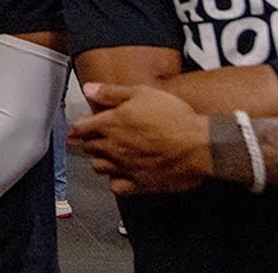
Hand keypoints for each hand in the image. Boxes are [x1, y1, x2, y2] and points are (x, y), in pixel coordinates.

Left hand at [68, 82, 211, 195]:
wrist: (199, 145)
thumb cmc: (173, 117)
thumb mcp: (142, 93)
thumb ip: (111, 92)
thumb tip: (89, 89)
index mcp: (110, 124)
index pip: (80, 128)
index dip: (78, 127)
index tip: (78, 127)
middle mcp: (113, 147)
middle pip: (88, 148)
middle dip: (89, 142)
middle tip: (94, 138)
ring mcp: (124, 167)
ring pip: (99, 167)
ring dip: (101, 160)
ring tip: (108, 154)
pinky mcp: (139, 184)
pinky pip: (116, 187)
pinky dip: (116, 181)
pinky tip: (122, 174)